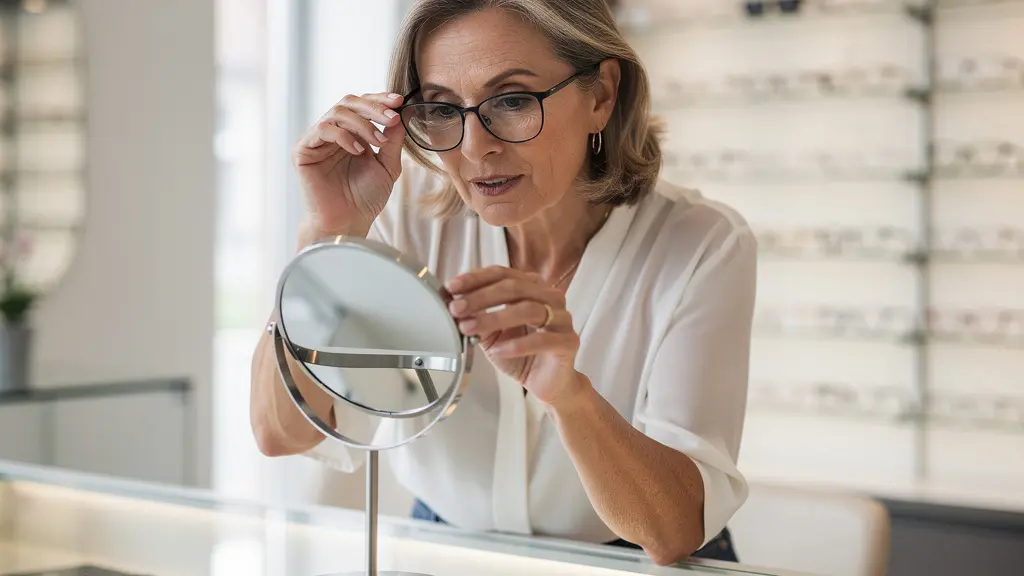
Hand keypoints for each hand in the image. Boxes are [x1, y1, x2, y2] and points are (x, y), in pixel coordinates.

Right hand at [292, 92, 406, 234]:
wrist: (348, 222)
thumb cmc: (366, 198)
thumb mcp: (388, 166)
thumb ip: (393, 141)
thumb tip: (400, 114)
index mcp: (352, 134)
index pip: (363, 106)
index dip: (380, 100)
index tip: (399, 101)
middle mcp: (333, 133)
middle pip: (349, 102)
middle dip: (373, 108)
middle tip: (391, 118)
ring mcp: (317, 140)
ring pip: (337, 112)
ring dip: (362, 123)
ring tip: (378, 142)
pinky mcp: (303, 150)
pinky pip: (323, 129)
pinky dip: (344, 136)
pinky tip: (358, 151)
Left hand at [445, 266, 585, 405]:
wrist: (546, 383)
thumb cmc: (521, 354)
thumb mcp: (491, 334)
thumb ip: (476, 318)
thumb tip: (452, 305)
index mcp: (532, 288)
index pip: (502, 274)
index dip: (476, 278)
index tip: (452, 287)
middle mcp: (550, 297)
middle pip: (513, 288)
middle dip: (480, 297)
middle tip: (456, 309)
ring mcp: (562, 318)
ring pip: (528, 309)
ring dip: (493, 318)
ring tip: (469, 329)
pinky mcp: (569, 342)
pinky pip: (542, 340)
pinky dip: (516, 344)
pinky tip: (497, 351)